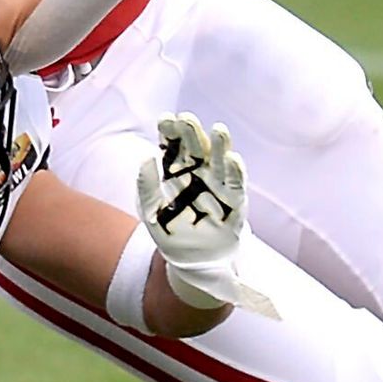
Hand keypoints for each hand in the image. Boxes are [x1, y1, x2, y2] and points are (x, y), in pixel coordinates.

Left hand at [136, 115, 281, 319]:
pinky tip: (233, 159)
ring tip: (218, 130)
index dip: (171, 132)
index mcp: (178, 173)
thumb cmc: (171, 232)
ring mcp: (218, 189)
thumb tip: (147, 158)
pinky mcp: (233, 206)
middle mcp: (199, 176)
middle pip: (197, 149)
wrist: (191, 262)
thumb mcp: (151, 210)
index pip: (174, 147)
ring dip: (220, 146)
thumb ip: (146, 186)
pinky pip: (236, 187)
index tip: (165, 119)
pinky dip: (236, 173)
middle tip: (186, 119)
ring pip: (220, 162)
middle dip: (193, 134)